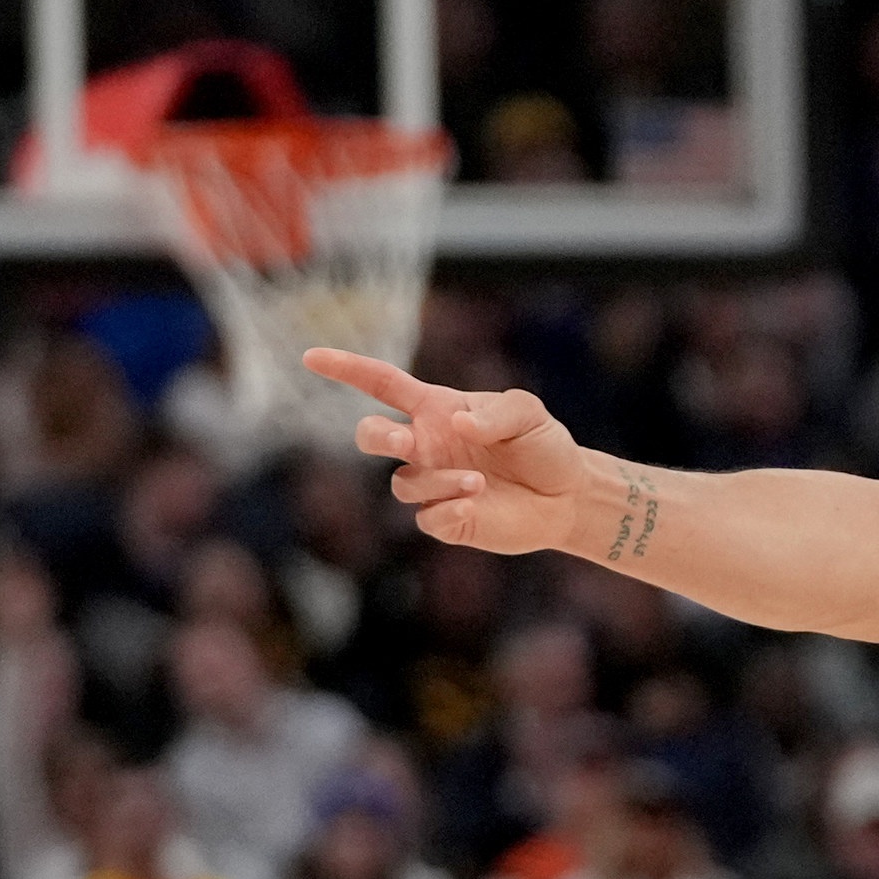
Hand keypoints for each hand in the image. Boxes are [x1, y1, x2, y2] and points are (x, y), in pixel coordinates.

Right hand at [304, 348, 621, 560]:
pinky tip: (476, 500)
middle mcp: (426, 446)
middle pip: (371, 436)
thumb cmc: (544, 446)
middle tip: (405, 441)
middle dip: (377, 437)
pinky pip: (427, 518)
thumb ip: (494, 411)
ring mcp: (433, 485)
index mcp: (436, 410)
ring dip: (435, 480)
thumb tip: (457, 424)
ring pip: (402, 483)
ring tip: (478, 480)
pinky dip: (447, 508)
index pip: (381, 384)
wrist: (568, 496)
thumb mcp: (528, 412)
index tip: (311, 357)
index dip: (345, 369)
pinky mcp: (448, 521)